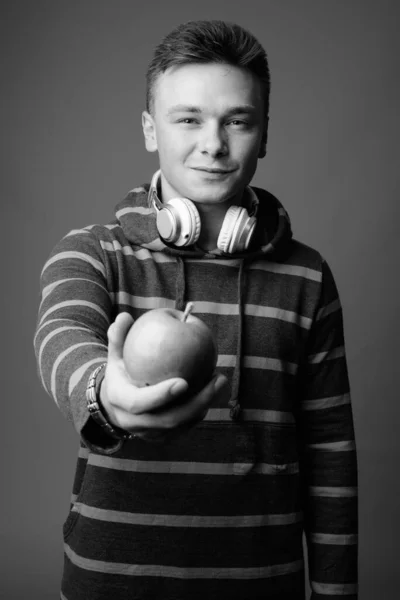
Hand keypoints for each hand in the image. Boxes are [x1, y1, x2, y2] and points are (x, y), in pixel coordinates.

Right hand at [100, 312, 228, 440]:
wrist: (115, 404)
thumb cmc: (120, 371)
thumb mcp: (115, 353)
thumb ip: (118, 336)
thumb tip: (125, 316)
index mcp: (120, 401)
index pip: (139, 403)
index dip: (160, 395)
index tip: (184, 381)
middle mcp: (133, 422)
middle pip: (168, 419)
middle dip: (196, 402)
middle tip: (216, 379)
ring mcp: (149, 433)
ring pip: (181, 426)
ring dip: (204, 405)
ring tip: (219, 381)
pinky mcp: (162, 437)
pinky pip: (186, 427)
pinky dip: (201, 410)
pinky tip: (214, 390)